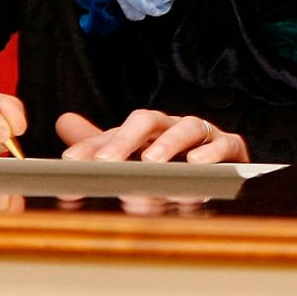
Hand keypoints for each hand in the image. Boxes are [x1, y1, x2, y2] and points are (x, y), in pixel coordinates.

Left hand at [56, 110, 249, 163]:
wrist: (225, 175)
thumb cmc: (175, 166)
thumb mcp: (134, 157)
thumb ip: (101, 143)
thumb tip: (63, 120)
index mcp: (149, 130)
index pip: (117, 130)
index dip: (94, 144)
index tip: (71, 161)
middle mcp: (174, 127)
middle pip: (149, 120)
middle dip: (126, 139)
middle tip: (107, 162)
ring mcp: (205, 136)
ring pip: (187, 127)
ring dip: (168, 143)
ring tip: (151, 161)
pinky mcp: (233, 149)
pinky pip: (225, 144)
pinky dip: (212, 151)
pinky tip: (196, 163)